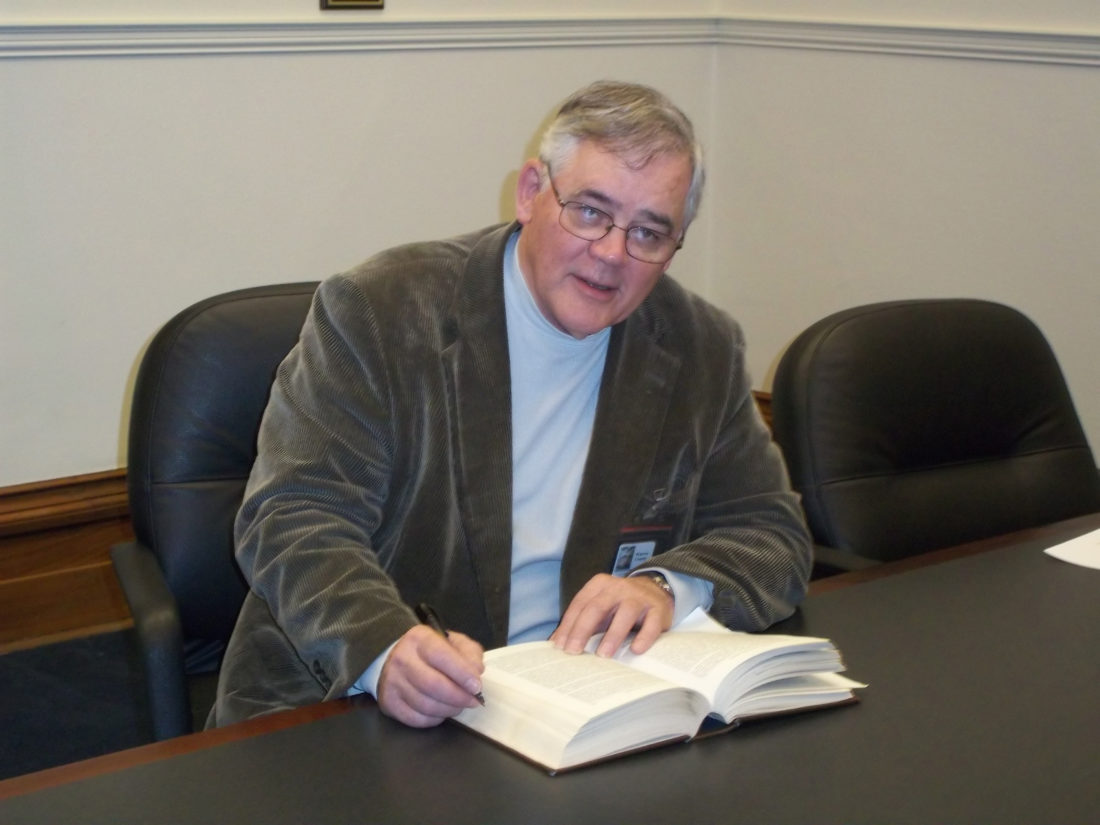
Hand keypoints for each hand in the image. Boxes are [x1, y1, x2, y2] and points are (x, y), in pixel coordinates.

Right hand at [377, 625, 484, 727]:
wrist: (394, 656)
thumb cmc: (431, 651)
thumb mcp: (452, 642)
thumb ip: (469, 653)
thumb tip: (476, 673)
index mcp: (420, 639)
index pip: (442, 657)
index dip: (462, 674)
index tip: (477, 687)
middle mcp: (402, 659)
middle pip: (433, 685)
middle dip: (458, 697)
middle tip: (473, 701)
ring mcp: (392, 682)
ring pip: (426, 705)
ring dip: (449, 710)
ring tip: (459, 706)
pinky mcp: (388, 702)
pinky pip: (416, 719)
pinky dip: (435, 719)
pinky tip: (442, 712)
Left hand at [550, 573, 673, 657]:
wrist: (655, 590)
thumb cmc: (620, 604)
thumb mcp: (600, 606)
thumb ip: (582, 621)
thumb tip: (557, 643)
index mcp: (599, 585)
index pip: (580, 604)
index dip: (568, 625)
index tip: (560, 646)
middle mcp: (618, 588)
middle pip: (597, 607)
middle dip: (583, 630)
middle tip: (574, 651)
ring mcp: (639, 597)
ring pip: (624, 613)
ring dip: (612, 636)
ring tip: (603, 655)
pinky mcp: (658, 608)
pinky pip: (651, 623)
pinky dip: (644, 637)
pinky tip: (636, 650)